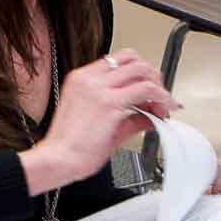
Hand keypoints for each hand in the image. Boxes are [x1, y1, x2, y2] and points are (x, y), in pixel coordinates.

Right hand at [20, 49, 178, 194]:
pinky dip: (161, 98)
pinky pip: (146, 89)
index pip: (118, 62)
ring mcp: (99, 88)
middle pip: (133, 60)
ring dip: (158, 87)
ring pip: (142, 70)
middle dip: (152, 76)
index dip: (139, 75)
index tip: (148, 92)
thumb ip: (126, 116)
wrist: (57, 160)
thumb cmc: (70, 146)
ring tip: (163, 107)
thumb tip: (147, 116)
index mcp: (81, 79)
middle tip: (159, 97)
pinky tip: (163, 111)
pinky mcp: (110, 103)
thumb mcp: (99, 123)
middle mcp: (89, 79)